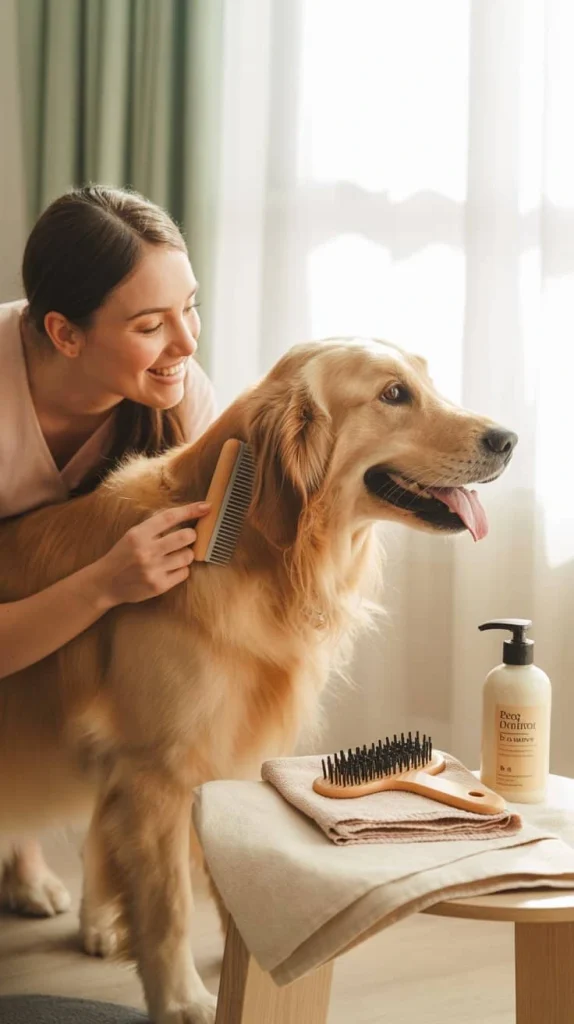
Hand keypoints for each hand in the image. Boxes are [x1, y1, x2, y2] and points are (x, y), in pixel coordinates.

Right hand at [90, 502, 210, 608]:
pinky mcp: (159, 585)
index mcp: (139, 534)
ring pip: (187, 556)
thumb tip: (185, 515)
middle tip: (187, 537)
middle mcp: (146, 551)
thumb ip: (155, 527)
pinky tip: (170, 569)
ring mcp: (153, 569)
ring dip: (186, 554)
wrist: (105, 583)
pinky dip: (181, 569)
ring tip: (176, 555)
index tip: (206, 506)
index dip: (191, 510)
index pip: (170, 517)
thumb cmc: (123, 555)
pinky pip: (184, 573)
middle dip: (191, 535)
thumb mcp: (133, 535)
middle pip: (185, 536)